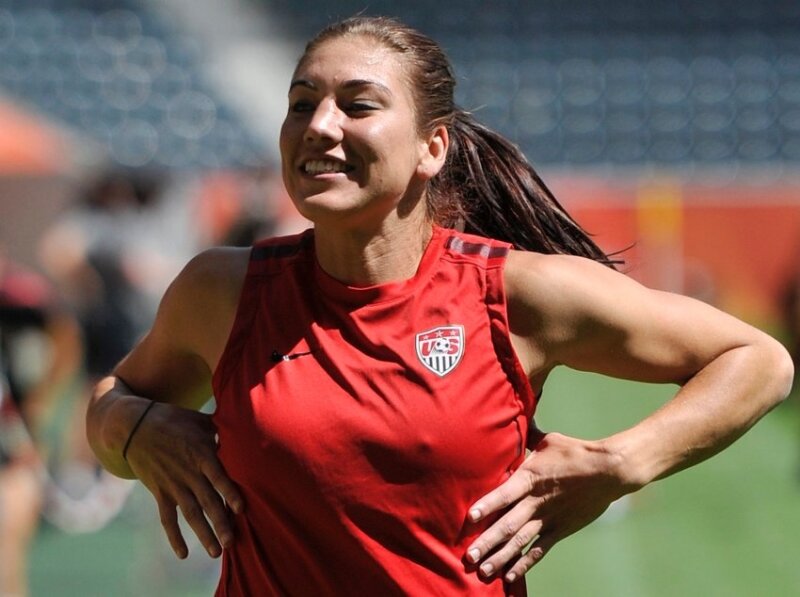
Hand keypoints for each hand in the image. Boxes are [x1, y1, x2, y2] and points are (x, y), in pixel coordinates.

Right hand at [124, 402, 242, 558]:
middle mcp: (188, 473)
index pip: (218, 477)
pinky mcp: (160, 492)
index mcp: (201, 453)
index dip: (229, 493)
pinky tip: (184, 553)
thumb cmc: (173, 419)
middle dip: (220, 523)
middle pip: (207, 501)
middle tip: (233, 542)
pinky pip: (167, 518)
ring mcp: (173, 484)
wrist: (134, 426)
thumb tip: (245, 428)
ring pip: (191, 514)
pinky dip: (174, 536)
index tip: (241, 509)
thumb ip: (221, 429)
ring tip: (217, 552)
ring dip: (204, 534)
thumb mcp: (199, 420)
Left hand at [465, 431, 629, 582]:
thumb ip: (528, 436)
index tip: (469, 518)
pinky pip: (539, 550)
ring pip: (520, 542)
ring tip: (482, 572)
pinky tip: (509, 576)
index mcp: (530, 477)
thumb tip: (516, 417)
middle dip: (487, 541)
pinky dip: (524, 564)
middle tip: (468, 557)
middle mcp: (536, 501)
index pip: (504, 493)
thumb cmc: (576, 451)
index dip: (487, 505)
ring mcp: (548, 518)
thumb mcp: (549, 440)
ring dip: (500, 557)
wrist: (609, 470)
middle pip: (508, 525)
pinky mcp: (560, 529)